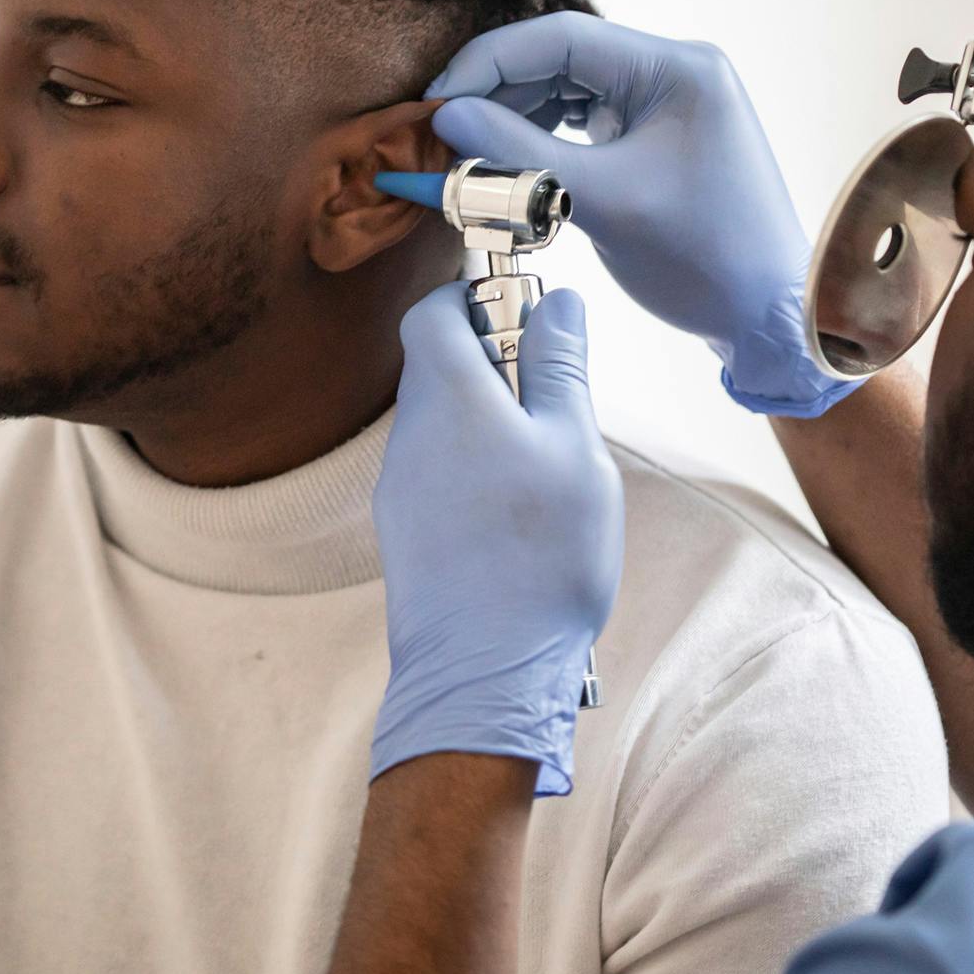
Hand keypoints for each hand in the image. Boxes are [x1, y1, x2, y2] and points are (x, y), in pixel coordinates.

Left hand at [371, 282, 623, 795]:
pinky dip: (474, 464)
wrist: (484, 674)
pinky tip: (516, 511)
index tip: (524, 316)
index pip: (433, 313)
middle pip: (438, 365)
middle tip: (555, 400)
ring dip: (489, 419)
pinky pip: (436, 468)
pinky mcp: (402, 529)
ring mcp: (399, 485)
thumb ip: (560, 367)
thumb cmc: (540, 557)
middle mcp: (410, 435)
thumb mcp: (573, 448)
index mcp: (450, 400)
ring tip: (545, 466)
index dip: (474, 299)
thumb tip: (559, 304)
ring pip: (441, 420)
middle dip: (495, 363)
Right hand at [426, 11, 861, 416]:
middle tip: (442, 132)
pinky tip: (511, 162)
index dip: (488, 63)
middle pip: (562, 60)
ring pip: (570, 91)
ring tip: (469, 151)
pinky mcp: (661, 136)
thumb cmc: (702, 259)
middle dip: (498, 93)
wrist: (767, 315)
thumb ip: (520, 153)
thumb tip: (446, 116)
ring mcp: (670, 103)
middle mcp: (675, 70)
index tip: (437, 101)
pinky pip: (589, 122)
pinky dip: (546, 140)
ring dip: (517, 118)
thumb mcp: (602, 202)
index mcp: (676, 67)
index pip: (561, 38)